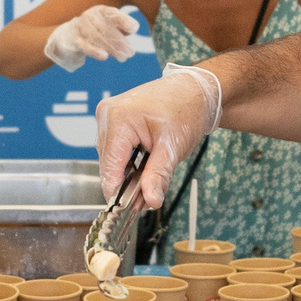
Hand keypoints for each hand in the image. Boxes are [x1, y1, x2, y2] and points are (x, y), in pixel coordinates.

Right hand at [43, 4, 139, 71]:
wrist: (68, 36)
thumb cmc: (95, 30)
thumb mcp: (108, 26)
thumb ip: (121, 26)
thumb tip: (133, 28)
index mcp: (100, 10)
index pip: (112, 13)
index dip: (123, 20)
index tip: (134, 29)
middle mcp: (89, 15)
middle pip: (106, 28)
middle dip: (120, 41)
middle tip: (130, 52)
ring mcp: (80, 26)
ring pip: (97, 37)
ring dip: (111, 48)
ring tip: (122, 57)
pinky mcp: (74, 39)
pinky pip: (85, 45)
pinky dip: (94, 51)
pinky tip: (104, 56)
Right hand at [96, 65, 220, 207]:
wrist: (194, 90)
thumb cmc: (186, 110)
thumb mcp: (173, 148)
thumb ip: (158, 176)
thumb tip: (151, 201)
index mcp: (118, 119)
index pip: (110, 167)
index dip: (118, 192)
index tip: (130, 211)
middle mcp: (107, 115)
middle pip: (109, 164)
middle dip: (126, 185)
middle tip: (148, 200)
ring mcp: (107, 115)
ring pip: (111, 158)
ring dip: (127, 175)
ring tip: (149, 184)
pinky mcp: (113, 119)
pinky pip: (115, 148)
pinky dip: (128, 162)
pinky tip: (143, 168)